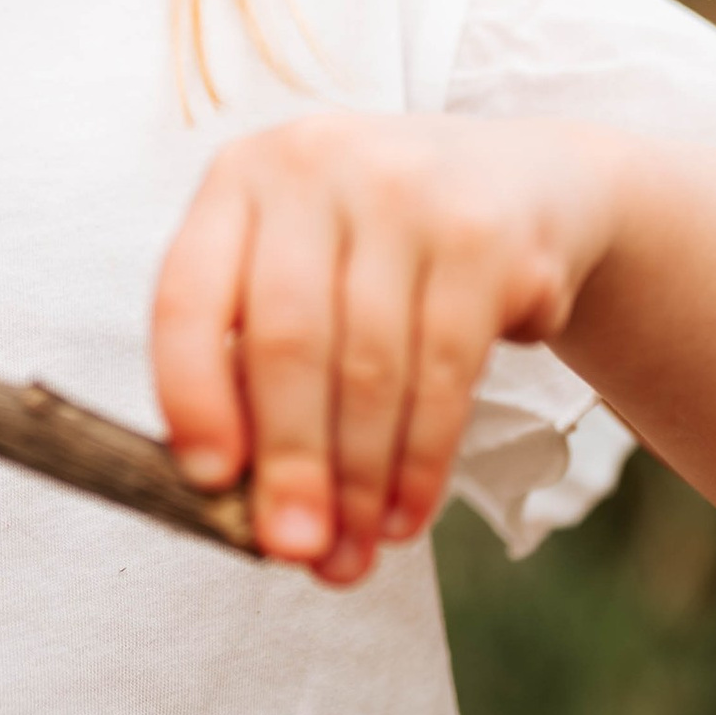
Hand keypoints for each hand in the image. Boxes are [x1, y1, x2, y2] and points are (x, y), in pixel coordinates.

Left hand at [152, 114, 617, 586]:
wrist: (528, 184)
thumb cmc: (381, 248)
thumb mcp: (305, 264)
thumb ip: (256, 355)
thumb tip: (241, 498)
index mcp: (240, 177)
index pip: (187, 294)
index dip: (191, 396)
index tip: (209, 482)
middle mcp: (314, 164)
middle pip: (286, 341)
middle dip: (288, 463)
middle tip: (292, 549)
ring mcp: (404, 191)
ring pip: (369, 368)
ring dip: (360, 480)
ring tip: (354, 550)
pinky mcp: (484, 236)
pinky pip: (444, 373)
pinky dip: (422, 459)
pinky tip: (407, 511)